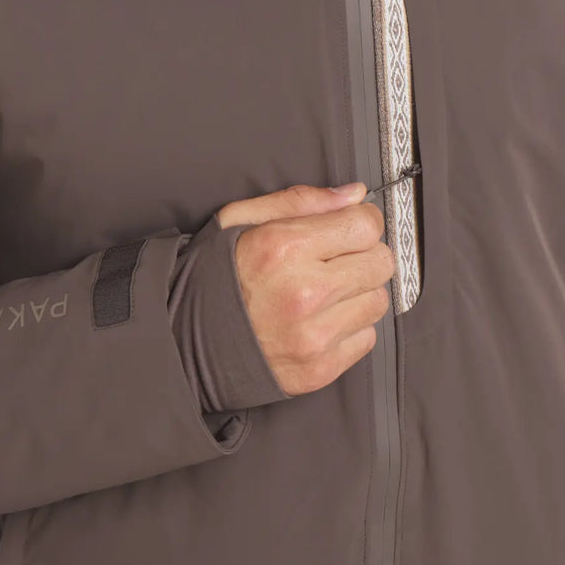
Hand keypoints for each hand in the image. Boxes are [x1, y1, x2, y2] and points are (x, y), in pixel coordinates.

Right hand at [216, 183, 395, 396]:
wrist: (183, 342)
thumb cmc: (213, 277)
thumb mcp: (240, 220)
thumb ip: (301, 201)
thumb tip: (355, 194)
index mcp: (284, 249)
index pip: (366, 226)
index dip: (360, 221)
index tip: (348, 226)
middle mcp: (303, 294)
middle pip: (381, 262)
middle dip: (363, 255)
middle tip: (335, 260)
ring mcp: (313, 337)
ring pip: (378, 301)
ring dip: (358, 293)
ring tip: (325, 293)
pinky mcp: (319, 370)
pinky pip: (367, 338)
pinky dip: (349, 328)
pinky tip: (320, 320)